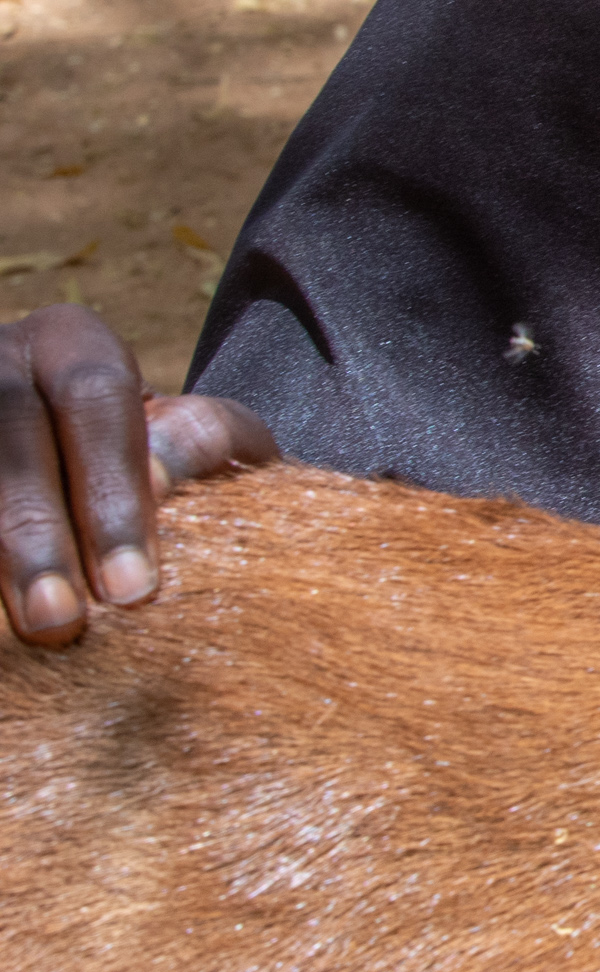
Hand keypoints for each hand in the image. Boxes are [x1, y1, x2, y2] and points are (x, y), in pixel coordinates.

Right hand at [0, 305, 270, 647]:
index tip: (132, 586)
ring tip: (28, 629)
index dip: (112, 491)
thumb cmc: (148, 464)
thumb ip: (207, 442)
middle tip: (61, 624)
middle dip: (33, 536)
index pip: (95, 397)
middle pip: (7, 437)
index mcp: (69, 342)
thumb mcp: (191, 436)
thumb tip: (168, 472)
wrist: (61, 466)